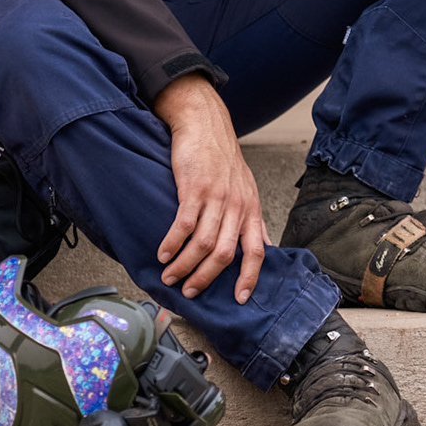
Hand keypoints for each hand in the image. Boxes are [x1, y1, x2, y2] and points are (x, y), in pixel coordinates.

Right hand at [151, 73, 265, 303]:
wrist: (206, 125)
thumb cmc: (224, 159)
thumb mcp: (247, 189)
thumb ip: (251, 220)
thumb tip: (262, 247)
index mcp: (251, 209)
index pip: (257, 251)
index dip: (250, 278)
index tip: (239, 299)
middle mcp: (237, 206)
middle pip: (224, 254)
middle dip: (206, 278)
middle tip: (190, 292)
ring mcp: (216, 197)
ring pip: (202, 244)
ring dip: (184, 266)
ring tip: (170, 276)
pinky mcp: (194, 188)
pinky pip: (183, 224)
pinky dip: (171, 244)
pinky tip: (162, 254)